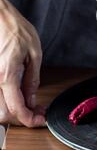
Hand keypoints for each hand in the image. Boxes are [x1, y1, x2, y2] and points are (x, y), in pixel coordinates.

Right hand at [0, 0, 45, 125]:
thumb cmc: (16, 29)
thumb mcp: (34, 53)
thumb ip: (32, 79)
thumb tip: (33, 99)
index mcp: (7, 75)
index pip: (16, 109)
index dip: (29, 120)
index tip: (41, 120)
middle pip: (3, 114)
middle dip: (22, 118)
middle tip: (38, 112)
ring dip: (14, 112)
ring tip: (31, 105)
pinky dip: (7, 102)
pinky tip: (20, 96)